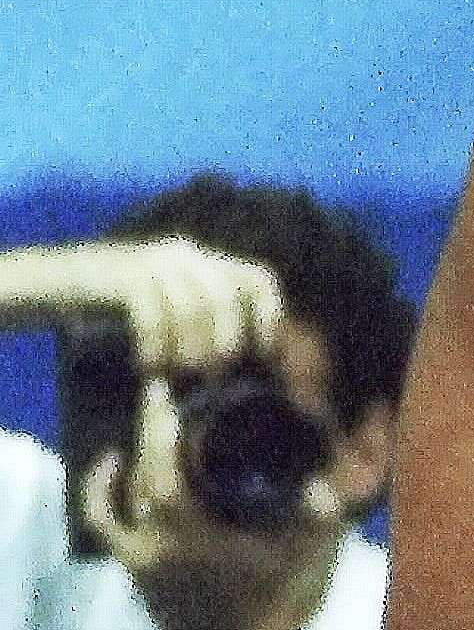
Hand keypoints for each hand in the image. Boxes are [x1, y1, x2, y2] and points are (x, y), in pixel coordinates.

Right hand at [33, 236, 288, 378]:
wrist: (46, 280)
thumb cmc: (112, 304)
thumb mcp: (165, 306)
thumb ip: (200, 322)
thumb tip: (234, 364)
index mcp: (204, 261)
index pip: (258, 279)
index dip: (270, 316)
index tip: (266, 355)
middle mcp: (185, 255)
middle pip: (227, 297)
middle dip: (226, 340)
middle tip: (212, 374)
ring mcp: (153, 261)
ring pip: (192, 307)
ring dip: (190, 347)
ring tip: (178, 373)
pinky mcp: (122, 275)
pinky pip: (151, 312)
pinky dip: (154, 343)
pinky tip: (147, 365)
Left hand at [77, 379, 342, 629]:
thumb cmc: (280, 602)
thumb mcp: (310, 554)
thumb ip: (322, 513)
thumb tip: (328, 478)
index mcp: (192, 538)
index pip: (162, 473)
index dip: (159, 431)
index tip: (166, 394)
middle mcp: (154, 547)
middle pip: (137, 478)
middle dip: (147, 432)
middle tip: (160, 394)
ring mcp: (140, 560)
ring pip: (117, 500)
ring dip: (125, 459)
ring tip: (145, 427)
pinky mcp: (136, 570)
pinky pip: (107, 525)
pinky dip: (103, 495)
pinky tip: (115, 470)